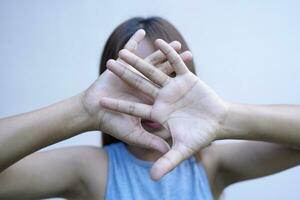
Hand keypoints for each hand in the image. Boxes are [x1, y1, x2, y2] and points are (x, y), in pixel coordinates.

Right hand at [81, 30, 191, 152]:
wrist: (92, 113)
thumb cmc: (111, 124)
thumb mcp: (134, 135)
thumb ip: (151, 142)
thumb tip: (169, 153)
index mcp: (149, 99)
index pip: (169, 91)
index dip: (181, 85)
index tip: (196, 80)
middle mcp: (143, 86)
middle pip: (163, 72)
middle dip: (176, 63)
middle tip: (190, 53)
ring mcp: (132, 75)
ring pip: (150, 61)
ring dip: (161, 51)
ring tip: (174, 42)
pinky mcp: (120, 67)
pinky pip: (128, 51)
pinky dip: (134, 41)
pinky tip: (142, 31)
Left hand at [100, 39, 227, 179]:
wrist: (218, 123)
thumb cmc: (201, 136)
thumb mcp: (182, 150)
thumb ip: (167, 162)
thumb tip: (151, 178)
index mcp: (158, 113)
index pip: (133, 108)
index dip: (117, 105)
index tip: (100, 101)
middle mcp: (163, 98)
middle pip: (139, 84)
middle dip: (124, 75)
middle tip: (108, 64)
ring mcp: (174, 87)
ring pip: (154, 71)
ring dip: (140, 61)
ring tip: (124, 50)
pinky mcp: (187, 78)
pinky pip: (176, 63)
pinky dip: (169, 53)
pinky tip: (158, 41)